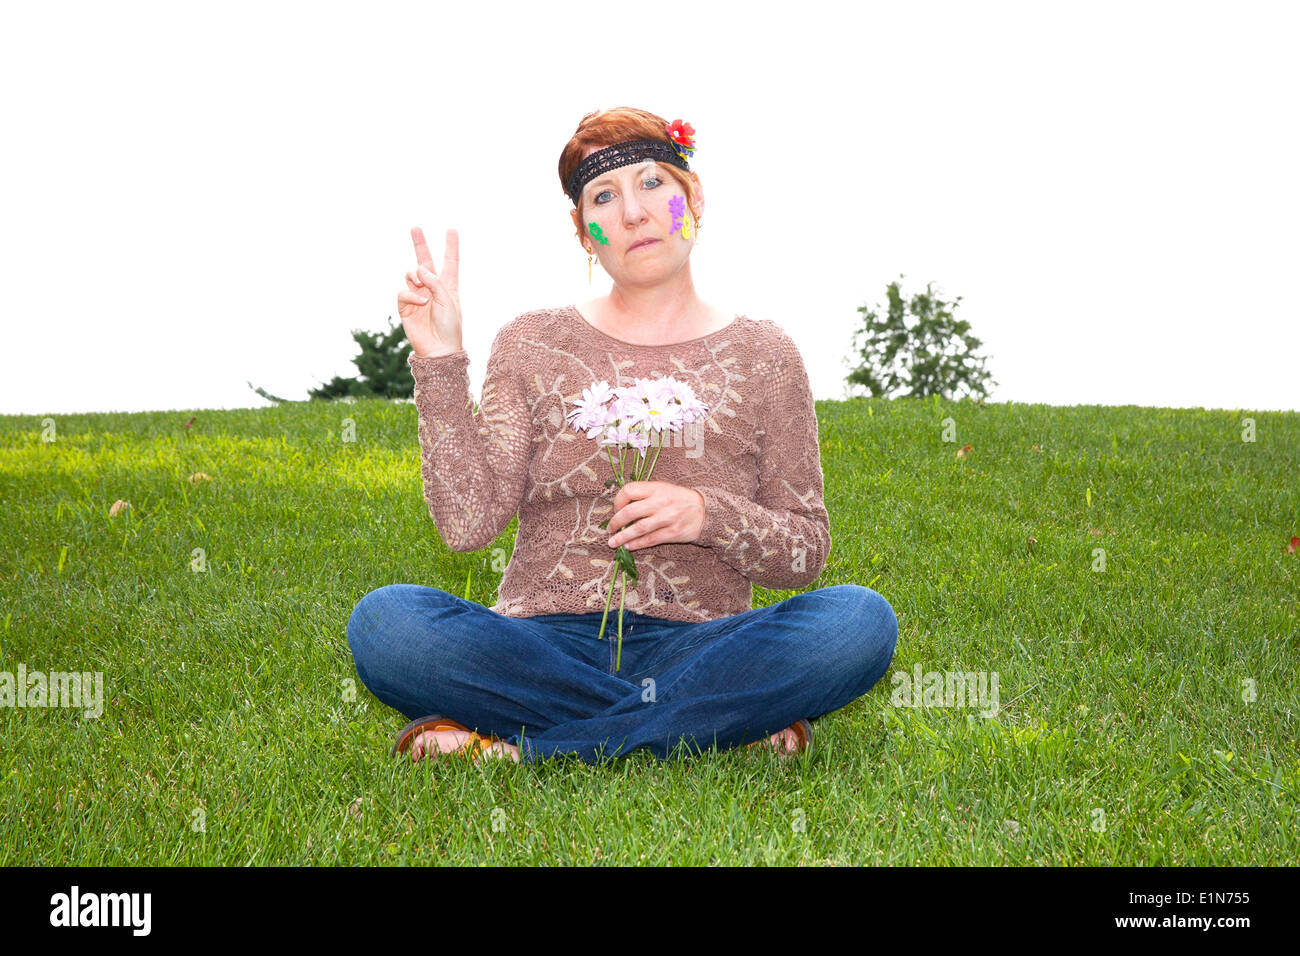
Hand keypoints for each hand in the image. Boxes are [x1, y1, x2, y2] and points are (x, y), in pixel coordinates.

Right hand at [398, 226, 462, 356]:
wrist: (438, 349)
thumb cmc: (450, 327)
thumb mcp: (449, 301)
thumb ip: (436, 282)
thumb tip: (419, 268)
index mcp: (448, 286)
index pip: (450, 262)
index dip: (451, 246)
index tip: (452, 229)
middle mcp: (432, 288)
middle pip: (425, 261)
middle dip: (420, 244)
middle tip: (415, 227)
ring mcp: (417, 295)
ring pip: (411, 274)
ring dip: (416, 277)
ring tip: (423, 290)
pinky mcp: (406, 306)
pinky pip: (403, 292)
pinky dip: (411, 295)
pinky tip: (420, 302)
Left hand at [606, 480, 705, 550]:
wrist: (705, 511)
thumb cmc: (679, 499)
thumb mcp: (663, 488)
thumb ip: (645, 494)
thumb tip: (621, 507)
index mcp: (657, 488)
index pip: (629, 490)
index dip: (618, 501)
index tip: (616, 509)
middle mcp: (661, 502)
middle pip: (630, 512)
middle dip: (616, 522)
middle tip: (610, 529)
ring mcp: (667, 518)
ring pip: (639, 529)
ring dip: (623, 537)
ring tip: (612, 542)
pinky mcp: (673, 533)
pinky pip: (651, 540)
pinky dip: (637, 544)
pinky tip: (629, 547)